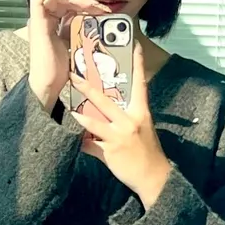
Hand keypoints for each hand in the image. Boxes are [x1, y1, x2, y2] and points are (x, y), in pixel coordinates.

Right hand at [27, 0, 109, 111]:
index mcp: (54, 26)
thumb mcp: (75, 45)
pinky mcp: (36, 23)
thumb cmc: (61, 70)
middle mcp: (45, 21)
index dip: (82, 1)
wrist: (49, 83)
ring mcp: (39, 21)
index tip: (98, 2)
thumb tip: (95, 23)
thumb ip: (80, 32)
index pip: (67, 7)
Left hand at [69, 40, 172, 208]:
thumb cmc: (147, 152)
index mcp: (140, 112)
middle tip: (74, 75)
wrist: (154, 177)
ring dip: (80, 116)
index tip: (135, 46)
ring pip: (94, 123)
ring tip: (69, 110)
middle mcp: (130, 121)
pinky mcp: (111, 152)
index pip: (139, 84)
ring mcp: (120, 136)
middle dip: (88, 88)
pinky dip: (82, 143)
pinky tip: (74, 140)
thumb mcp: (141, 130)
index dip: (137, 64)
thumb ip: (123, 119)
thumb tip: (106, 108)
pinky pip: (91, 146)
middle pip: (106, 101)